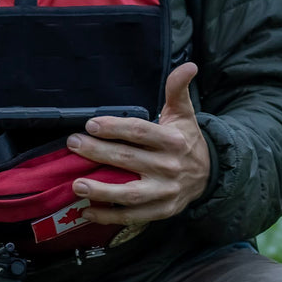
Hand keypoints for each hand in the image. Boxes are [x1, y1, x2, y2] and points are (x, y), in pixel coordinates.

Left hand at [67, 62, 210, 225]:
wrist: (208, 174)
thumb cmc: (186, 139)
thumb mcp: (184, 113)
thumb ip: (178, 89)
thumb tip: (189, 65)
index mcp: (173, 140)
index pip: (140, 132)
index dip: (115, 128)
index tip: (91, 124)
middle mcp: (169, 167)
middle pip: (128, 159)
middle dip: (98, 152)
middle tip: (73, 144)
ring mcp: (165, 191)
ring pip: (129, 193)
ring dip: (101, 189)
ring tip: (77, 184)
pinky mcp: (161, 210)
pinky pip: (132, 215)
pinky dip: (109, 215)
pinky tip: (87, 211)